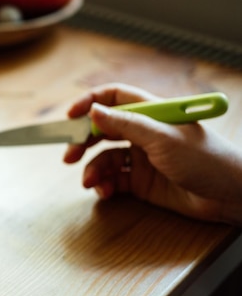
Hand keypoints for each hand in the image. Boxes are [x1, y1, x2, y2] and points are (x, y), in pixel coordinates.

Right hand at [63, 83, 241, 224]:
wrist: (231, 196)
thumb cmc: (206, 160)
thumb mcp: (163, 138)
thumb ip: (125, 124)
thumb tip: (93, 112)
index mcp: (151, 113)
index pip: (114, 98)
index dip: (90, 103)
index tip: (70, 116)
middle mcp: (144, 133)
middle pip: (103, 130)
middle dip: (83, 142)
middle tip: (69, 156)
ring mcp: (142, 158)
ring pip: (105, 158)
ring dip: (93, 170)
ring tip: (91, 183)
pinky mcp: (141, 182)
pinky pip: (113, 180)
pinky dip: (104, 185)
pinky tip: (105, 192)